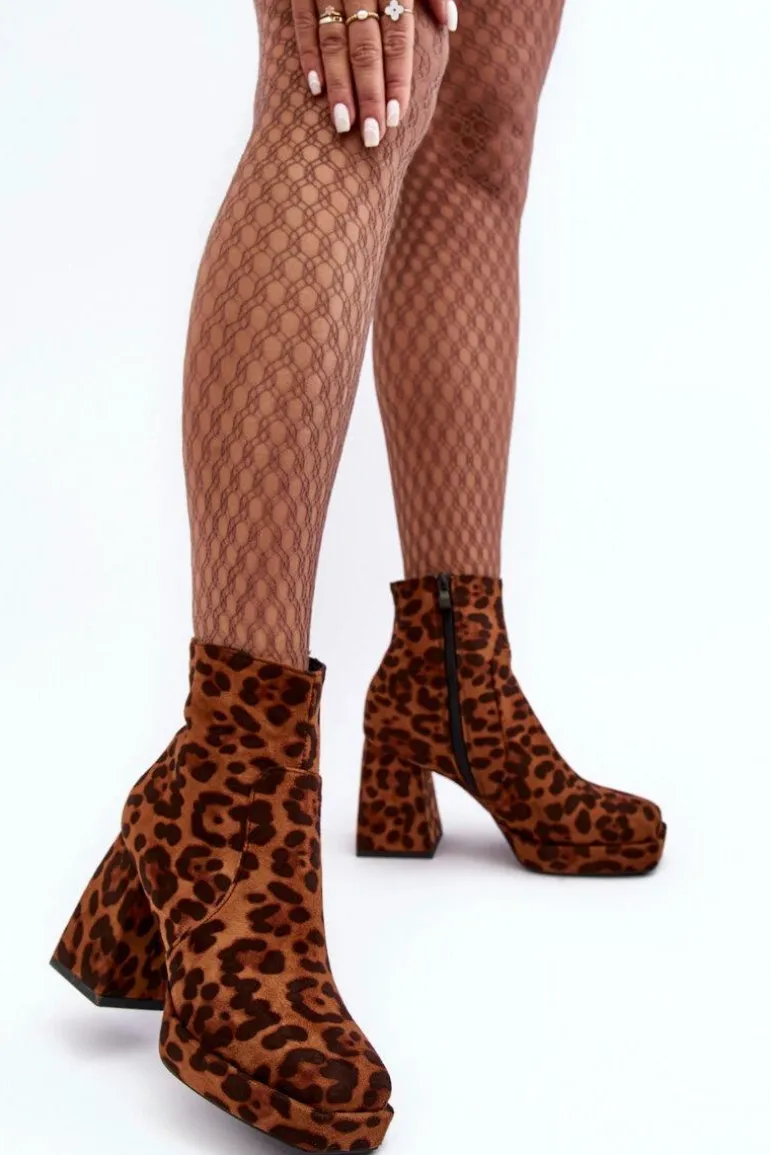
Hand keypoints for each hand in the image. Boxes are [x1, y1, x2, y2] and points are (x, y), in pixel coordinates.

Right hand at [292, 1, 457, 146]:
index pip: (398, 36)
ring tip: (343, 126)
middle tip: (371, 137)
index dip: (397, 78)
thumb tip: (450, 26)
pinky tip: (314, 90)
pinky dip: (307, 55)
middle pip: (365, 45)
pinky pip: (302, 22)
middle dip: (368, 94)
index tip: (396, 117)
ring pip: (332, 39)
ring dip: (338, 85)